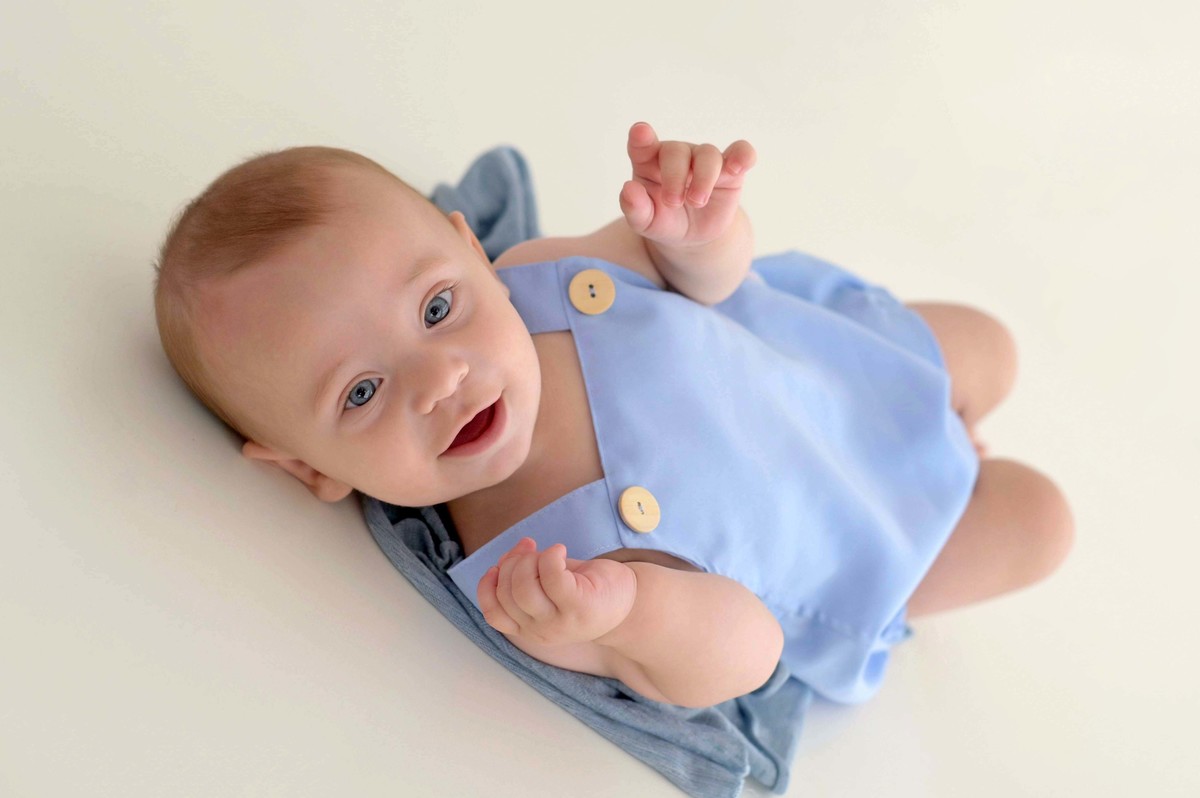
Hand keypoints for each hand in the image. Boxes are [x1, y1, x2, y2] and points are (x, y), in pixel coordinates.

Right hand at [477, 537, 637, 646]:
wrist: (629, 604)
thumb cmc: (586, 591)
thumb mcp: (549, 589)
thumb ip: (525, 577)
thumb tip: (509, 556)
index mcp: (530, 629)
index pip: (494, 615)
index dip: (487, 586)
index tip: (497, 566)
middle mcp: (542, 631)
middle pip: (507, 594)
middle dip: (513, 563)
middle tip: (531, 550)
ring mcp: (561, 622)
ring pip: (524, 588)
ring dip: (530, 561)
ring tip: (549, 553)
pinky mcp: (579, 606)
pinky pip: (553, 576)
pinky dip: (551, 556)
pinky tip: (561, 551)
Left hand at [619, 121, 755, 248]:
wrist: (693, 236)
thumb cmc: (664, 221)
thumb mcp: (646, 222)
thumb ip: (634, 208)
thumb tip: (628, 189)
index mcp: (648, 163)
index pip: (642, 145)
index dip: (642, 138)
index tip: (641, 133)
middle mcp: (676, 155)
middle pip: (675, 151)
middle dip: (674, 176)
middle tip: (674, 203)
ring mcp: (703, 160)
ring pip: (707, 154)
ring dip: (703, 178)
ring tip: (697, 201)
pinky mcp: (730, 169)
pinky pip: (741, 152)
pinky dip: (743, 155)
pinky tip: (739, 166)